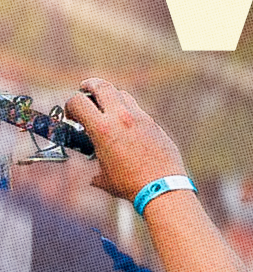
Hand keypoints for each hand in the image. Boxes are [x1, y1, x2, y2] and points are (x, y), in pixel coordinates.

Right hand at [65, 79, 187, 202]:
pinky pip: (138, 109)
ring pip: (122, 94)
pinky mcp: (154, 124)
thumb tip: (92, 175)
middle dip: (89, 85)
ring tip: (106, 107)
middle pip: (101, 86)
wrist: (162, 186)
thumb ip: (94, 168)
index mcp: (102, 128)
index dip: (69, 106)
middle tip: (85, 89)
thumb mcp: (103, 177)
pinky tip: (126, 125)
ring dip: (111, 96)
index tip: (71, 115)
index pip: (77, 101)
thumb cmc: (130, 185)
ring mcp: (140, 118)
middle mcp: (121, 117)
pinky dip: (128, 111)